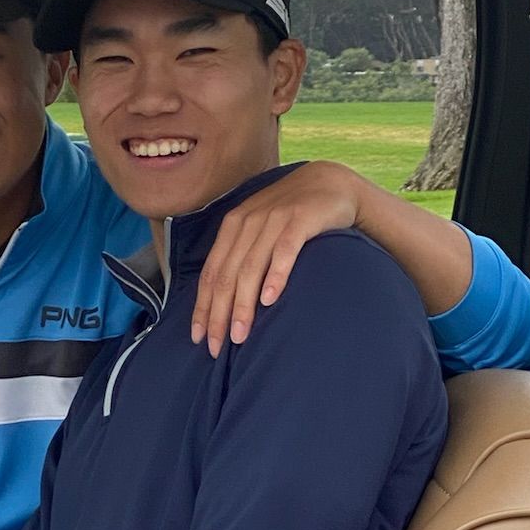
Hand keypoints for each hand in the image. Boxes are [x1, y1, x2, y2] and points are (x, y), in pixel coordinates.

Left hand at [192, 160, 362, 355]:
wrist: (331, 182)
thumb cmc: (291, 216)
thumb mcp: (260, 231)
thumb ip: (242, 256)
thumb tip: (223, 300)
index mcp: (233, 226)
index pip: (211, 273)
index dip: (203, 307)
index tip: (198, 337)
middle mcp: (248, 222)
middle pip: (226, 275)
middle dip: (218, 314)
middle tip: (216, 347)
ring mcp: (273, 219)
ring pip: (251, 267)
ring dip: (243, 304)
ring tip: (240, 335)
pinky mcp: (300, 219)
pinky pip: (285, 250)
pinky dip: (276, 275)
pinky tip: (270, 300)